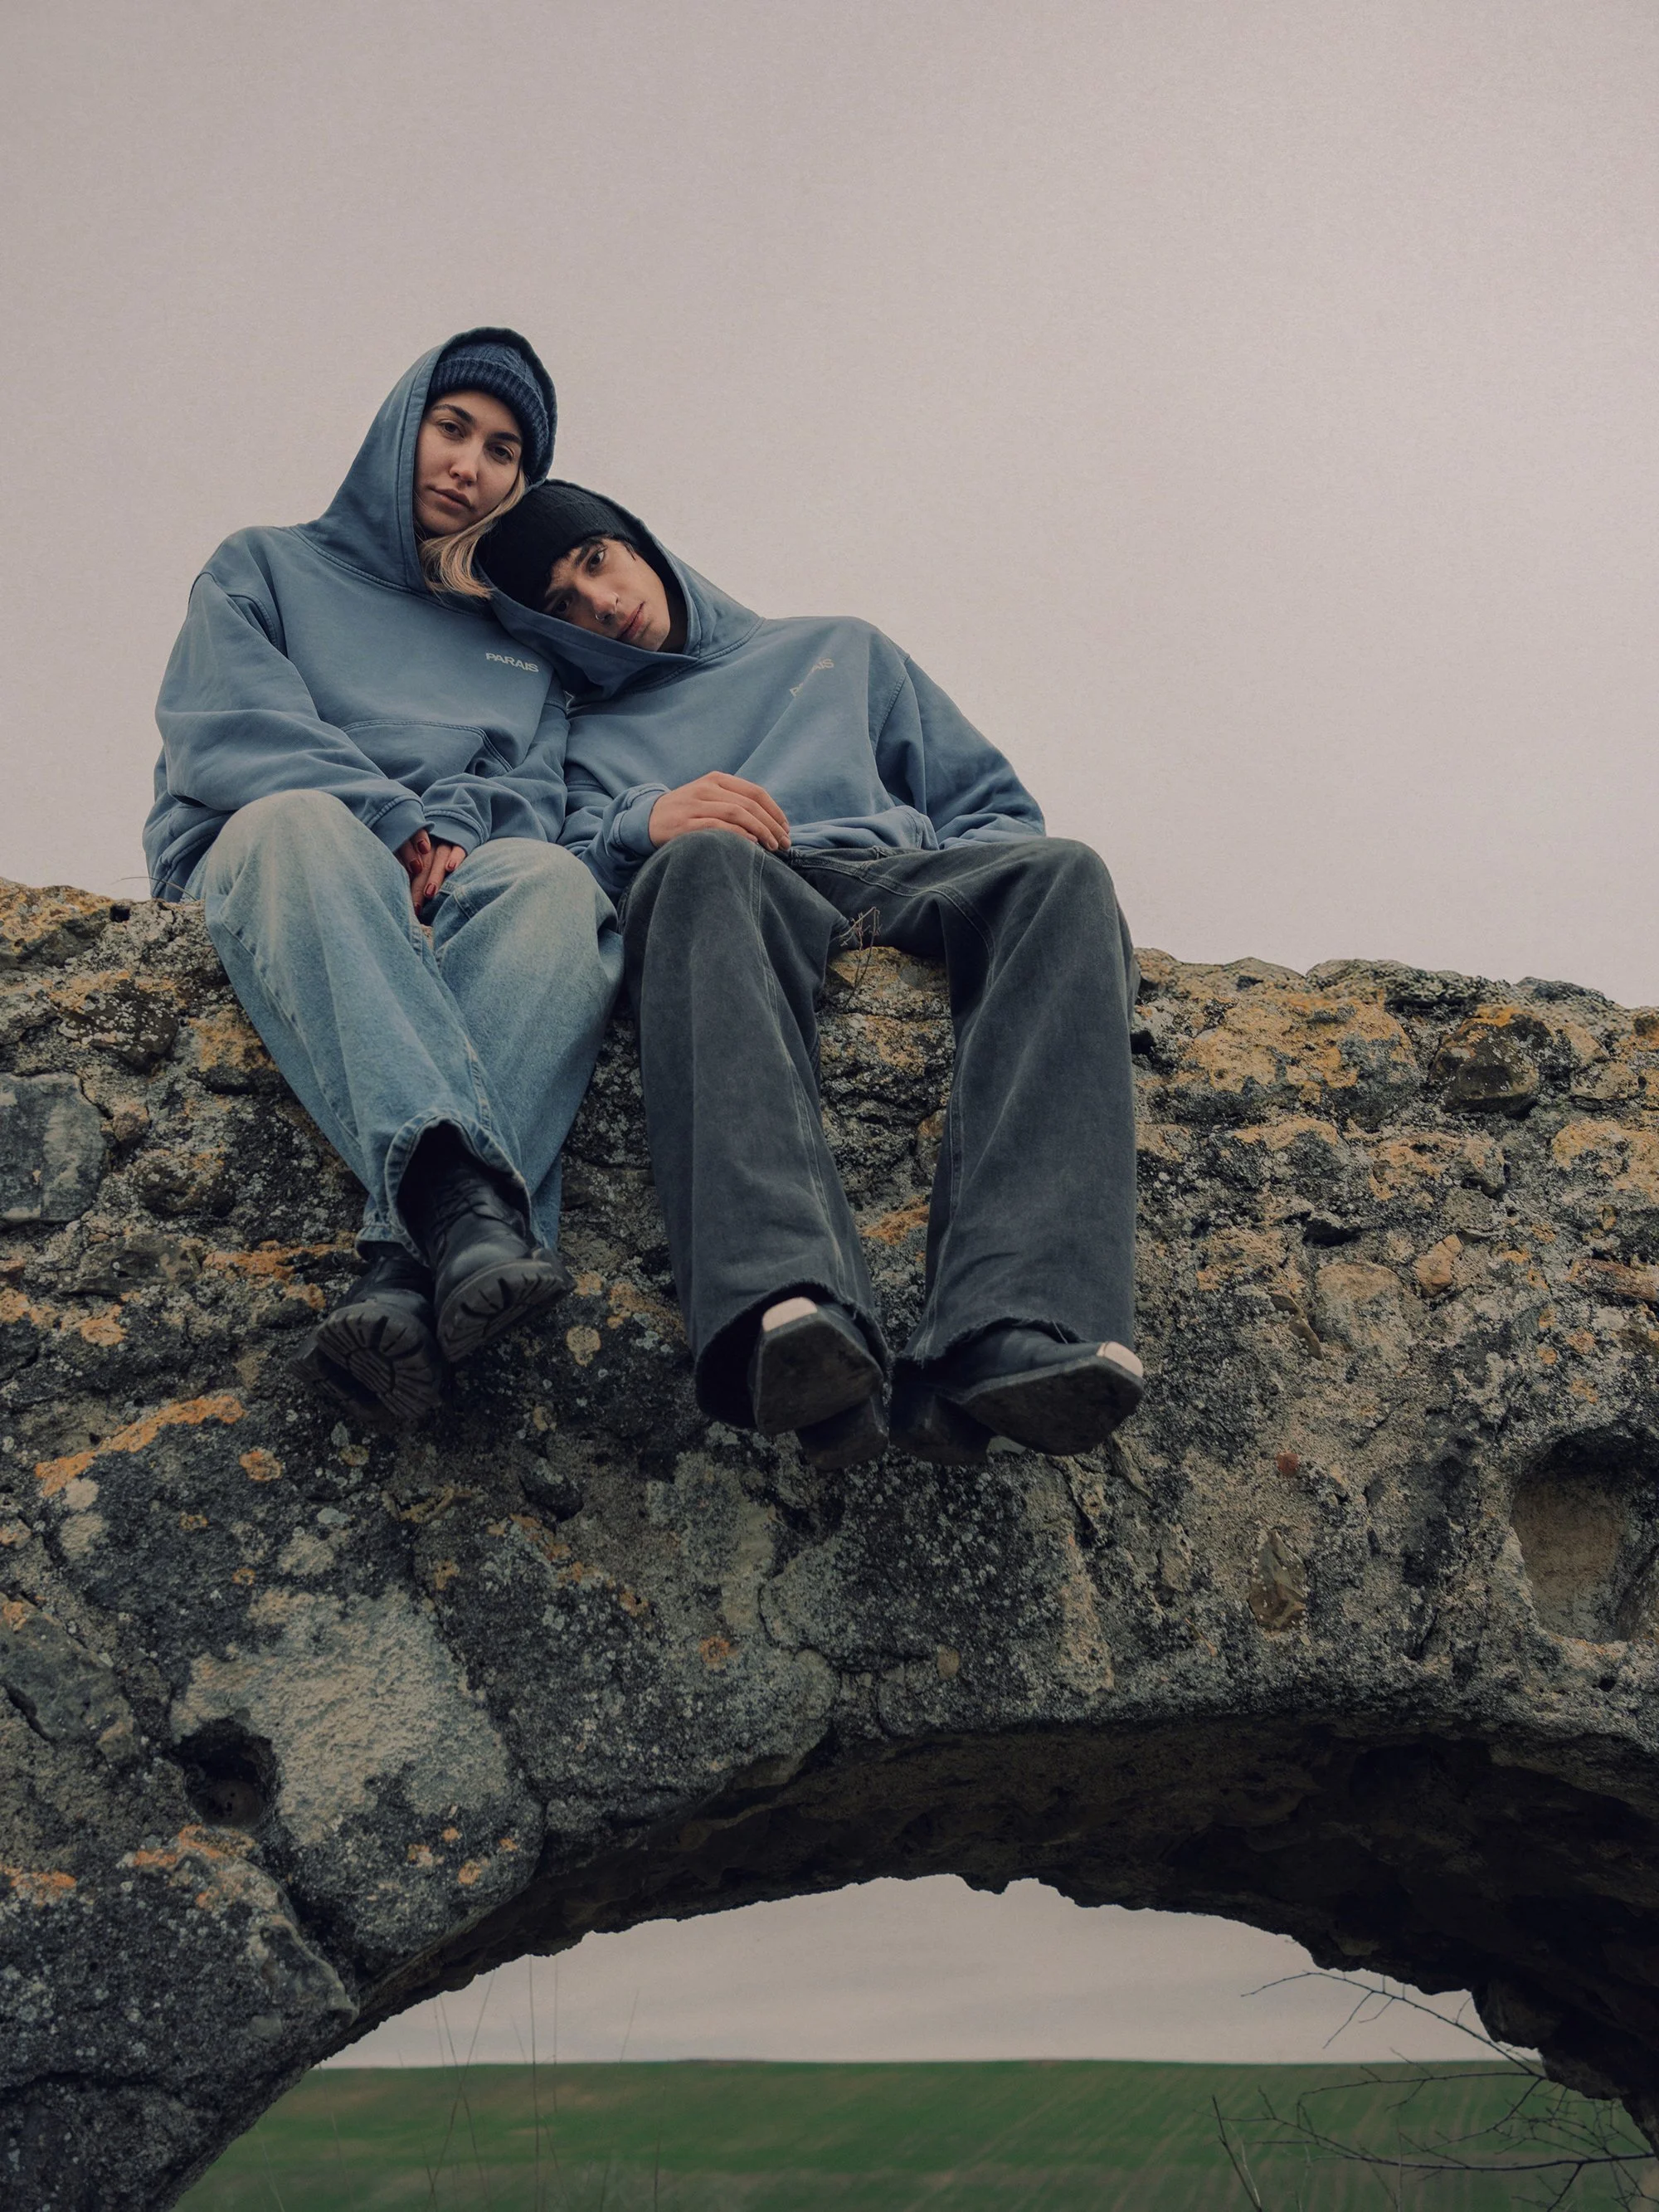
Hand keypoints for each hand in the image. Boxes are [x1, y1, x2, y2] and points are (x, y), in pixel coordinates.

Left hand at [395, 831, 466, 909]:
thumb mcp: (417, 858)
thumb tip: (403, 899)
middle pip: (422, 866)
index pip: (408, 866)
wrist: (453, 825)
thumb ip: (411, 874)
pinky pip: (458, 848)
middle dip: (418, 886)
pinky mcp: (461, 840)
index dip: (405, 881)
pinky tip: (450, 868)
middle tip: (416, 907)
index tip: (403, 902)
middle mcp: (428, 844)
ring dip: (434, 875)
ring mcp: (444, 841)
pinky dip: (454, 858)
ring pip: (439, 858)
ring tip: (430, 893)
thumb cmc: (430, 851)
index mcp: (413, 848)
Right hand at [648, 773, 790, 851]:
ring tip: (772, 847)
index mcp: (716, 779)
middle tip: (784, 843)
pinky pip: (717, 826)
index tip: (786, 828)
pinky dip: (738, 834)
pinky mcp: (685, 824)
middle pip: (749, 804)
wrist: (646, 819)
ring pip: (737, 814)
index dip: (775, 811)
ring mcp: (695, 805)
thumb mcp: (708, 797)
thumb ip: (733, 801)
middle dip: (772, 825)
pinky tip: (752, 843)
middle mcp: (706, 788)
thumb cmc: (685, 812)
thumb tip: (770, 821)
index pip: (755, 792)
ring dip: (760, 831)